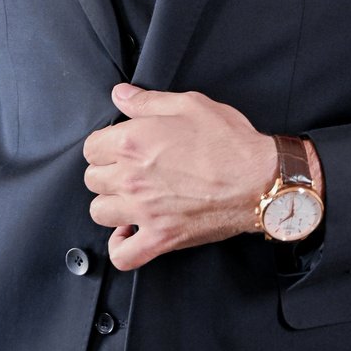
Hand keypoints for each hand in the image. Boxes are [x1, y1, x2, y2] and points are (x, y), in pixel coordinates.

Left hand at [83, 84, 275, 270]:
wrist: (259, 179)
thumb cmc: (228, 141)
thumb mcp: (189, 105)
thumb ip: (147, 101)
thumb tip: (120, 95)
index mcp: (133, 142)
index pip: (91, 148)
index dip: (106, 145)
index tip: (121, 147)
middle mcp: (131, 178)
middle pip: (93, 179)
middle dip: (107, 171)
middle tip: (130, 169)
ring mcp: (144, 211)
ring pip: (100, 212)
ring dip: (111, 204)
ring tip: (129, 197)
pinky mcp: (161, 238)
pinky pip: (123, 255)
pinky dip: (120, 247)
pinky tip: (129, 232)